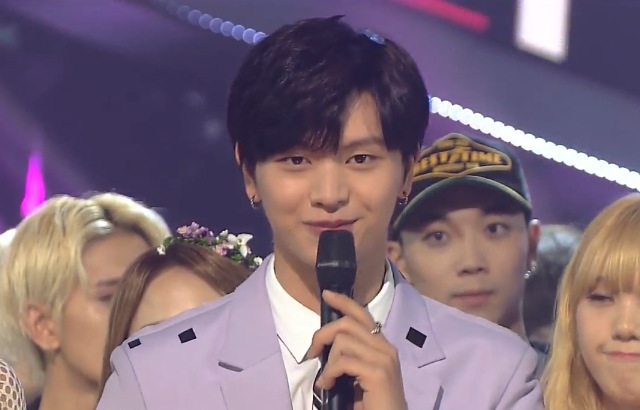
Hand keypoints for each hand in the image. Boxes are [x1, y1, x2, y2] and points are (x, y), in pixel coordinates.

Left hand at [306, 290, 406, 409]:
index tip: (326, 295)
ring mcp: (384, 359)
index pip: (362, 313)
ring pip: (343, 341)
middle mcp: (386, 348)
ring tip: (327, 379)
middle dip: (323, 334)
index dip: (343, 301)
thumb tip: (329, 341)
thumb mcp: (360, 374)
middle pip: (348, 323)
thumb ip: (352, 355)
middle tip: (312, 352)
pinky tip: (328, 386)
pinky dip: (329, 373)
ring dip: (328, 361)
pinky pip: (343, 361)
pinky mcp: (378, 373)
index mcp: (383, 346)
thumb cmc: (372, 403)